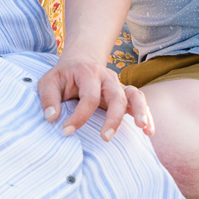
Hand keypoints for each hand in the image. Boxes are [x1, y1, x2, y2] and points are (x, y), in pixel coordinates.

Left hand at [37, 56, 152, 140]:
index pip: (88, 96)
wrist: (81, 61)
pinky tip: (149, 131)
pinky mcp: (125, 95)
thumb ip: (48, 98)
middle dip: (113, 118)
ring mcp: (118, 86)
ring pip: (135, 96)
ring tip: (143, 128)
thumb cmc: (64, 75)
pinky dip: (148, 115)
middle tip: (105, 137)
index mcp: (88, 74)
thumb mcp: (49, 82)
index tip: (67, 131)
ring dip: (140, 111)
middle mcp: (107, 79)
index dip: (79, 116)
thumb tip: (52, 118)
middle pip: (116, 96)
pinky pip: (140, 102)